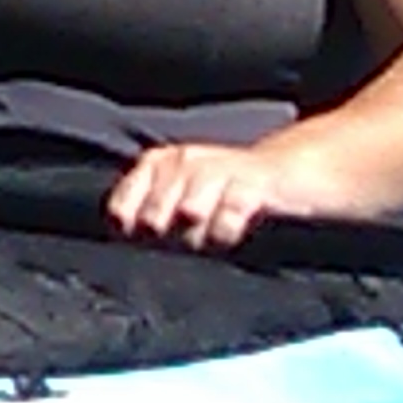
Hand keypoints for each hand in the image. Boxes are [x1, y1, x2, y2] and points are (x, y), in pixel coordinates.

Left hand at [103, 140, 332, 252]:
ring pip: (189, 215)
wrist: (282, 174)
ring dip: (199, 238)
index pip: (121, 207)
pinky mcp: (251, 186)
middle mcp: (182, 161)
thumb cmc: (221, 194)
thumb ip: (147, 214)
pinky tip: (231, 232)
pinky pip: (227, 221)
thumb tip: (121, 238)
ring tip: (210, 236)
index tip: (145, 241)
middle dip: (167, 238)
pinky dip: (225, 234)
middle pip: (154, 217)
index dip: (130, 231)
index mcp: (157, 163)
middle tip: (188, 239)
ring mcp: (216, 170)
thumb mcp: (178, 197)